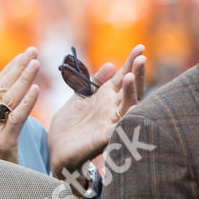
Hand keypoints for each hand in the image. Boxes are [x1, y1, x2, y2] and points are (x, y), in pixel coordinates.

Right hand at [0, 49, 38, 161]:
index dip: (9, 68)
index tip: (25, 55)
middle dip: (17, 67)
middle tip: (34, 51)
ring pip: (6, 99)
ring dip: (23, 78)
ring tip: (36, 63)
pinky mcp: (2, 144)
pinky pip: (15, 119)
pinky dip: (25, 102)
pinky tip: (36, 89)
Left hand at [48, 43, 145, 177]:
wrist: (57, 152)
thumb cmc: (70, 127)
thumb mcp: (79, 98)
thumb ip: (92, 83)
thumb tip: (111, 65)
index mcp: (106, 98)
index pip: (123, 77)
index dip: (131, 63)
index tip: (140, 47)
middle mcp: (113, 109)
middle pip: (130, 89)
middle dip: (136, 73)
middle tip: (141, 57)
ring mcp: (111, 123)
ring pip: (128, 106)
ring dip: (130, 92)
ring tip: (129, 77)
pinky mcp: (104, 138)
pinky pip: (119, 128)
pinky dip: (128, 120)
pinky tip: (133, 109)